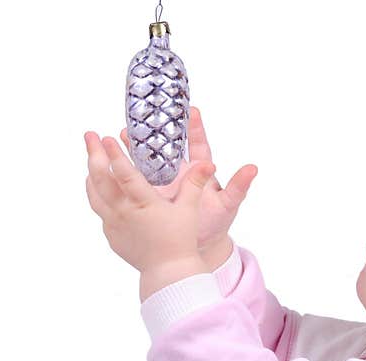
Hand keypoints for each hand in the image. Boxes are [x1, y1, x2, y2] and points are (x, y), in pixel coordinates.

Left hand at [84, 130, 212, 275]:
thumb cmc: (180, 240)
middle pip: (102, 179)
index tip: (106, 137)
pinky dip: (96, 193)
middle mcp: (124, 213)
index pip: (125, 175)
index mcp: (144, 204)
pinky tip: (98, 186)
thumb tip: (209, 163)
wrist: (168, 272)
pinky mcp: (111, 234)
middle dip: (94, 154)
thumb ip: (195, 183)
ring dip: (91, 173)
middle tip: (90, 135)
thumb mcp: (189, 210)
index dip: (115, 155)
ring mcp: (114, 224)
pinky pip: (99, 209)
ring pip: (95, 194)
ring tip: (92, 157)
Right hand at [120, 106, 257, 253]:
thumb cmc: (216, 223)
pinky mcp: (150, 195)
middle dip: (157, 131)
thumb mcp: (228, 205)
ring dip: (137, 147)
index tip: (193, 110)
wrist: (200, 246)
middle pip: (167, 147)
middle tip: (146, 115)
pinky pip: (137, 179)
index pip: (198, 145)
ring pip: (149, 160)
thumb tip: (253, 168)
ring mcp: (163, 183)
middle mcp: (180, 173)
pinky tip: (112, 160)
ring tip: (124, 133)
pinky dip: (126, 170)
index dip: (195, 128)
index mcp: (200, 171)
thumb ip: (238, 186)